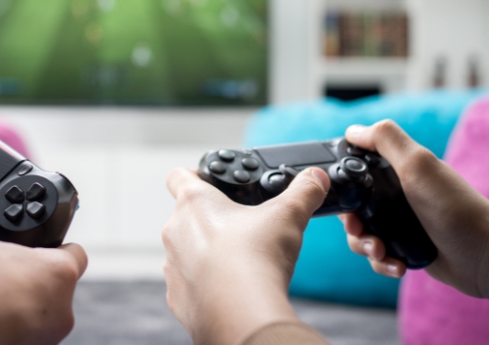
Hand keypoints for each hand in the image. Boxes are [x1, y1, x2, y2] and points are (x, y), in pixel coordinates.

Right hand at [0, 174, 86, 343]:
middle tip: (0, 266)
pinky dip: (0, 327)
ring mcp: (41, 340)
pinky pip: (16, 336)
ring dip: (15, 304)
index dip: (56, 242)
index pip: (75, 253)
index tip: (37, 240)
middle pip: (53, 286)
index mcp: (58, 273)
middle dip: (28, 276)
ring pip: (36, 315)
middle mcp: (59, 311)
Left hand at [162, 167, 329, 344]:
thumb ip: (303, 191)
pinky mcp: (177, 297)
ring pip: (185, 252)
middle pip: (186, 217)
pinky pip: (188, 285)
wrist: (242, 312)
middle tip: (240, 228)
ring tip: (238, 261)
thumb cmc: (256, 256)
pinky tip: (229, 288)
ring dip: (205, 253)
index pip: (178, 176)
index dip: (194, 175)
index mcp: (194, 203)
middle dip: (211, 220)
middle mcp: (175, 231)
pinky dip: (205, 284)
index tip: (210, 182)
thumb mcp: (288, 215)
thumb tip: (316, 178)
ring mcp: (172, 266)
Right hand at [339, 120, 488, 308]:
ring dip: (365, 246)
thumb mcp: (417, 164)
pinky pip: (378, 257)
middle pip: (352, 209)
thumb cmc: (453, 206)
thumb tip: (352, 130)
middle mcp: (396, 197)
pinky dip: (383, 263)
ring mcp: (399, 224)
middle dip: (352, 224)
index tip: (345, 200)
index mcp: (396, 172)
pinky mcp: (404, 249)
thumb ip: (385, 140)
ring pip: (361, 236)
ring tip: (381, 251)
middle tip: (360, 229)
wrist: (483, 255)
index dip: (343, 186)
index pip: (355, 174)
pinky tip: (398, 264)